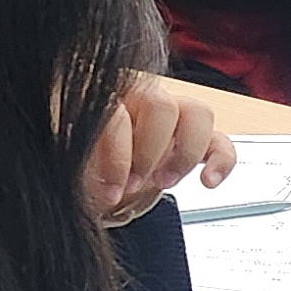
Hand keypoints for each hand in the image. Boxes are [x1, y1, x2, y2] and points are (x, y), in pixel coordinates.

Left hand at [86, 76, 233, 226]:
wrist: (95, 189)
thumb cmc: (79, 173)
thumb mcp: (68, 168)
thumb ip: (76, 161)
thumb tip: (88, 170)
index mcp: (103, 100)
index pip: (118, 112)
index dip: (117, 154)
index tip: (110, 190)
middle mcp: (140, 100)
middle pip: (162, 104)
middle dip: (151, 151)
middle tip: (136, 184)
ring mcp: (171, 119)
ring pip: (198, 113)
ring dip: (185, 154)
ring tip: (165, 182)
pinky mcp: (195, 141)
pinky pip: (221, 142)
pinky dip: (220, 161)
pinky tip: (207, 181)